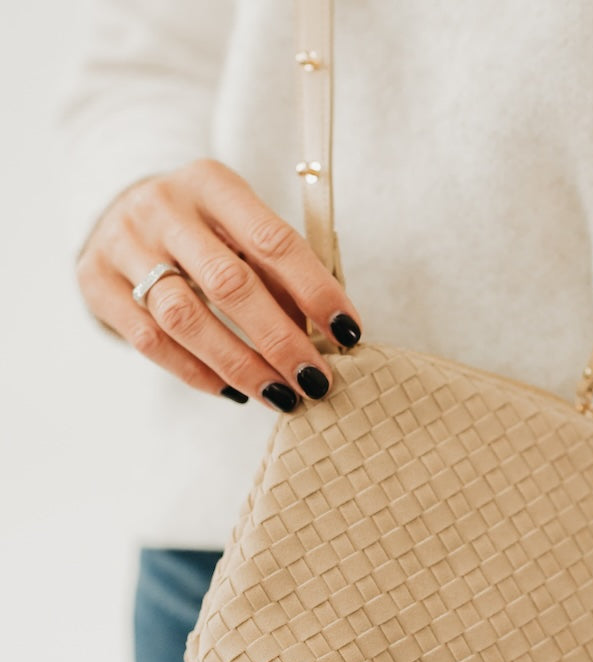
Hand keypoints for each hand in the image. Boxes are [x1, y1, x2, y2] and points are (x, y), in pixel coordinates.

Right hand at [74, 158, 363, 410]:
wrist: (116, 209)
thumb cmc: (206, 231)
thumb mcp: (243, 230)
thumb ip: (279, 274)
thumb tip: (328, 336)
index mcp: (212, 184)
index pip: (274, 241)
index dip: (316, 291)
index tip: (349, 333)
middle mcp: (163, 207)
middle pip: (229, 284)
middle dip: (281, 340)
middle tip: (316, 381)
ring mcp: (123, 243)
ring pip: (185, 318)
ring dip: (241, 365)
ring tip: (282, 396)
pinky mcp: (94, 281)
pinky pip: (150, 341)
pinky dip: (197, 372)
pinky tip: (235, 392)